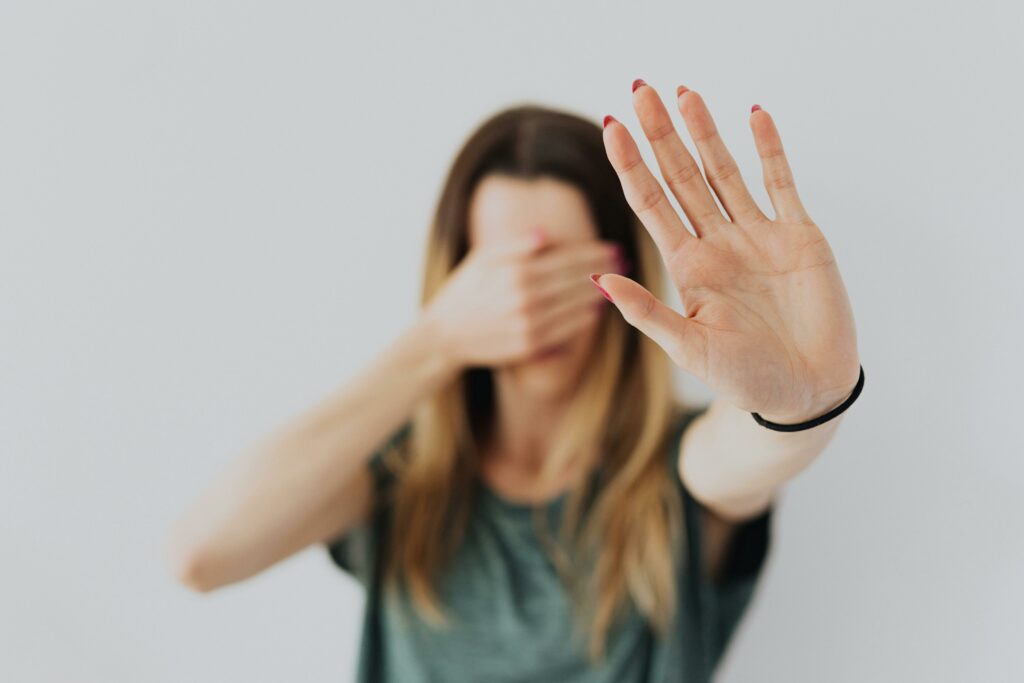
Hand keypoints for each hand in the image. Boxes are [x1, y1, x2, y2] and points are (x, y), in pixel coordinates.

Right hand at [423, 229, 623, 369]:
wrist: (443, 336)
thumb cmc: (463, 292)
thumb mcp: (481, 259)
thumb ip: (514, 247)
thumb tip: (546, 236)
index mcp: (516, 272)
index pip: (565, 259)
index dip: (593, 252)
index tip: (613, 247)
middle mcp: (525, 298)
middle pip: (576, 281)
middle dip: (604, 270)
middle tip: (624, 263)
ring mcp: (529, 324)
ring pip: (576, 306)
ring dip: (600, 294)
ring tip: (618, 285)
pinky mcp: (529, 346)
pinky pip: (565, 331)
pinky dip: (583, 320)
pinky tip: (596, 311)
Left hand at [594, 82, 859, 422]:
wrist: (807, 391)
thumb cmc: (745, 378)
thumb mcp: (689, 349)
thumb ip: (647, 313)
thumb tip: (598, 280)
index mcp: (688, 267)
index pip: (651, 204)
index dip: (631, 166)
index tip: (610, 127)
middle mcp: (717, 244)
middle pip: (682, 177)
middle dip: (661, 135)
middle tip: (639, 90)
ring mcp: (757, 236)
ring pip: (725, 172)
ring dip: (705, 132)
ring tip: (683, 92)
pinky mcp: (798, 236)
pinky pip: (782, 183)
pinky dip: (770, 149)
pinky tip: (754, 115)